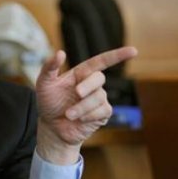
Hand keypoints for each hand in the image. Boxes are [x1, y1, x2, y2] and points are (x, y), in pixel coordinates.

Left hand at [34, 46, 137, 163]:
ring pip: (99, 97)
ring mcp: (99, 99)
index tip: (133, 51)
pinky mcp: (103, 113)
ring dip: (81, 107)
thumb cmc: (48, 103)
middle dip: (88, 86)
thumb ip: (49, 67)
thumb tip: (60, 52)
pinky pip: (102, 110)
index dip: (117, 56)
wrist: (52, 127)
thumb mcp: (44, 84)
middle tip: (76, 93)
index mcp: (80, 74)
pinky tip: (78, 119)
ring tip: (68, 114)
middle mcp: (92, 84)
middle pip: (99, 78)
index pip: (100, 61)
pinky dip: (88, 115)